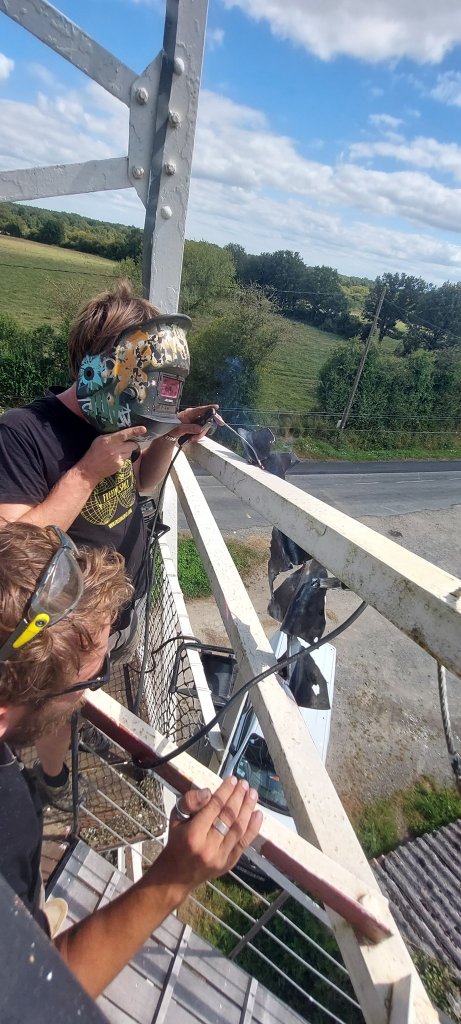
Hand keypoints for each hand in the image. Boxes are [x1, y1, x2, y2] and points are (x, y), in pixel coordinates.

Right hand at [78, 426, 146, 484]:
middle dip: (132, 443)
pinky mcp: (119, 465)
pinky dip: (123, 458)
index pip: (124, 434)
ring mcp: (118, 458)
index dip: (135, 431)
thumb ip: (110, 437)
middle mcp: (114, 449)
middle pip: (132, 444)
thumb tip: (122, 433)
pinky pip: (126, 459)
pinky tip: (115, 459)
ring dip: (127, 451)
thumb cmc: (93, 453)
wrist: (89, 470)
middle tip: (127, 444)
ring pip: (130, 452)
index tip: (143, 429)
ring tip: (117, 452)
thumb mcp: (99, 440)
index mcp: (108, 440)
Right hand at [153, 777, 261, 896]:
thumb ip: (190, 802)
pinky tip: (258, 814)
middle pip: (228, 816)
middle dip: (238, 797)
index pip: (214, 807)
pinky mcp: (229, 863)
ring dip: (248, 809)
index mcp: (193, 834)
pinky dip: (253, 828)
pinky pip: (244, 843)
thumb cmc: (176, 842)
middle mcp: (209, 846)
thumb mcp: (175, 818)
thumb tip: (209, 792)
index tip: (232, 780)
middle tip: (244, 784)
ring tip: (253, 794)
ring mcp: (221, 857)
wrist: (176, 876)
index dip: (225, 791)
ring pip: (239, 828)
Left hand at [171, 404, 223, 443]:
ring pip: (204, 428)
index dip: (210, 408)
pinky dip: (197, 437)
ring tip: (191, 439)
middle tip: (198, 436)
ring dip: (199, 435)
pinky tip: (191, 438)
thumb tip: (200, 428)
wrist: (169, 435)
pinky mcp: (196, 427)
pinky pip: (201, 432)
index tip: (216, 407)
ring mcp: (195, 422)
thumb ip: (189, 428)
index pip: (201, 409)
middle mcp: (194, 416)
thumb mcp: (179, 429)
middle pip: (206, 420)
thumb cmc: (171, 429)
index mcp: (189, 413)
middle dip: (204, 430)